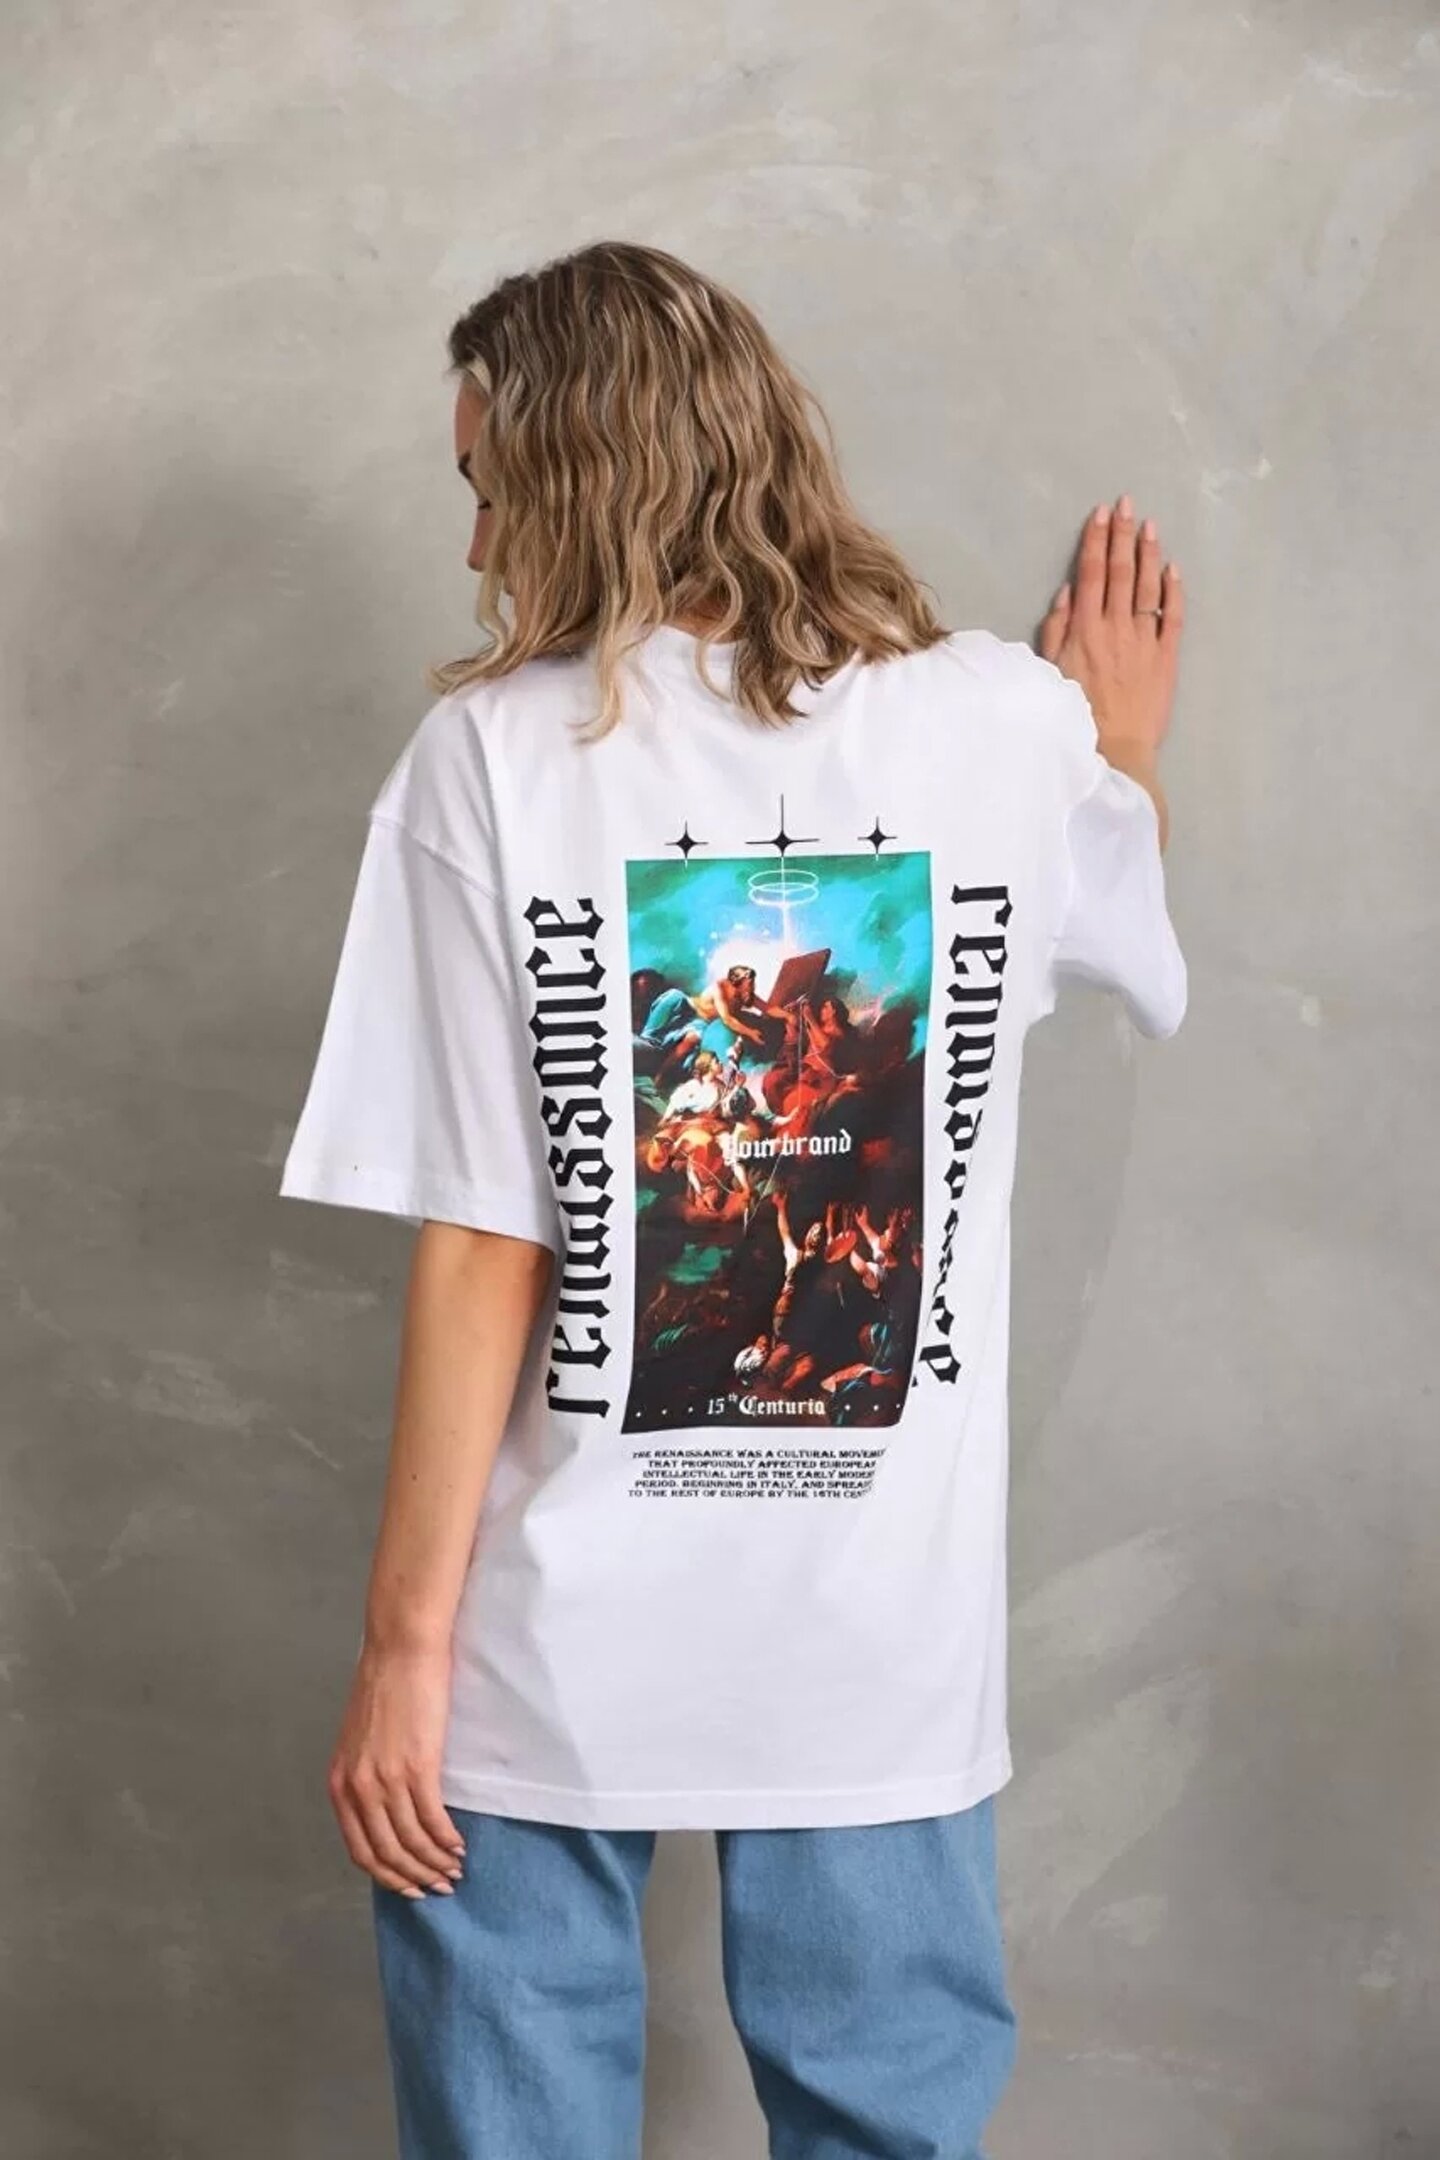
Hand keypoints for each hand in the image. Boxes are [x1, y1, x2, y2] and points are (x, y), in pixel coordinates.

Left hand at [327, 1642, 466, 1898]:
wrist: (401, 1649)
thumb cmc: (385, 1686)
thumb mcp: (359, 1741)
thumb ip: (365, 1777)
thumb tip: (386, 1812)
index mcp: (340, 1784)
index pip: (360, 1851)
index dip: (388, 1877)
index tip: (410, 1887)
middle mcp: (358, 1788)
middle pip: (386, 1855)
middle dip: (414, 1878)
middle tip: (439, 1887)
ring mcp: (386, 1779)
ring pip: (411, 1842)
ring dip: (435, 1863)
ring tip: (454, 1869)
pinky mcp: (417, 1766)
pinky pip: (433, 1819)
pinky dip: (447, 1839)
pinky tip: (459, 1845)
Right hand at [1038, 494, 1183, 766]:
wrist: (1114, 748)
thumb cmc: (1076, 714)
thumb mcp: (1051, 671)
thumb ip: (1057, 629)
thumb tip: (1068, 592)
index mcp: (1085, 628)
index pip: (1092, 573)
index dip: (1096, 541)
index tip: (1100, 514)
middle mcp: (1116, 626)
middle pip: (1120, 571)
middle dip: (1121, 534)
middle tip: (1126, 504)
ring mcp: (1144, 639)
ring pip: (1147, 586)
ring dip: (1148, 553)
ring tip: (1149, 526)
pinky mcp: (1167, 656)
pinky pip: (1172, 615)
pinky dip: (1173, 590)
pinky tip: (1173, 568)